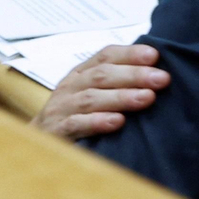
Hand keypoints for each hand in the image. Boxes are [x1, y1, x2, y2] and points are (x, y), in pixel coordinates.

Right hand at [31, 44, 167, 140]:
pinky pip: (76, 124)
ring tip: (147, 98)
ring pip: (92, 99)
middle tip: (161, 79)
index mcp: (81, 73)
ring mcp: (61, 108)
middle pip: (102, 75)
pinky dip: (97, 122)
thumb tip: (156, 74)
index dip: (130, 54)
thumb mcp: (91, 94)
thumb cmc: (73, 116)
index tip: (155, 55)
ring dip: (121, 97)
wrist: (37, 145)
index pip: (106, 56)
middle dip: (134, 75)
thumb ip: (116, 83)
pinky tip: (117, 122)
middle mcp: (71, 86)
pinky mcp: (56, 131)